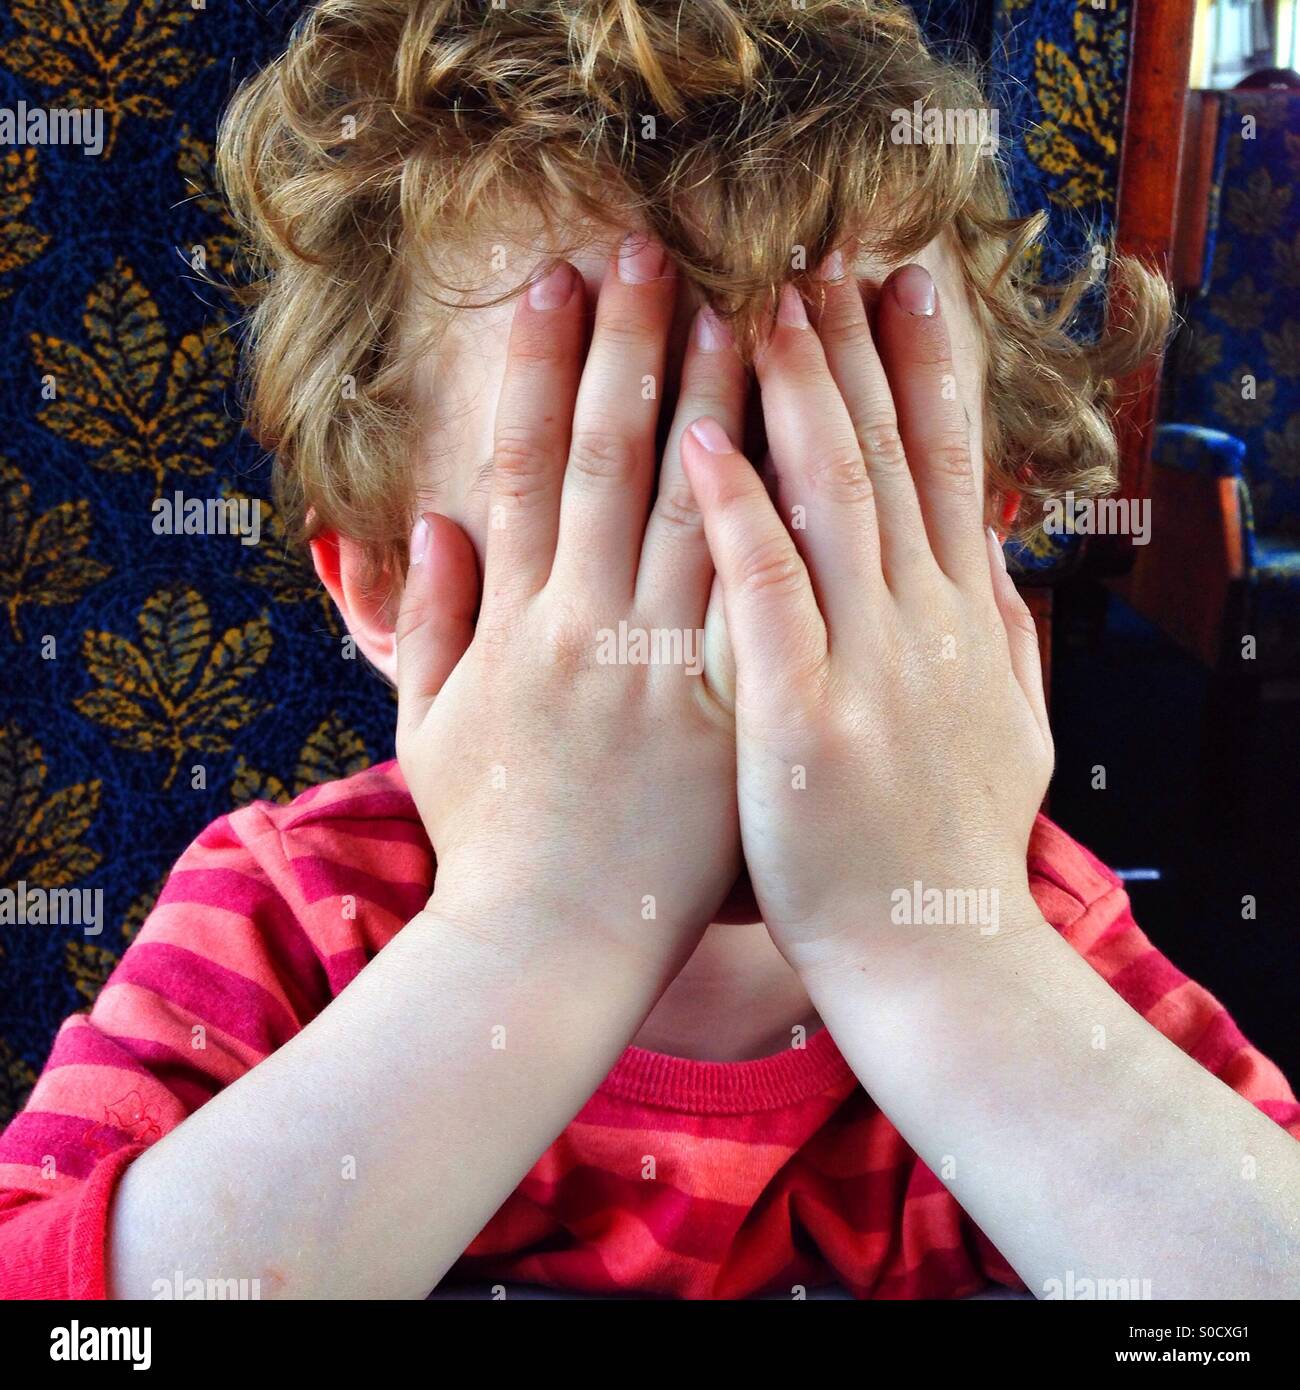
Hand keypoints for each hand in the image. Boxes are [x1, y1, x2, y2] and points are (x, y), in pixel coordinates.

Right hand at [396, 237, 745, 976]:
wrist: (553, 952)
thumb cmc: (490, 843)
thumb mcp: (429, 729)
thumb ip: (434, 621)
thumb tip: (435, 521)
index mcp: (516, 624)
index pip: (528, 462)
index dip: (539, 365)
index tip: (558, 282)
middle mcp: (591, 629)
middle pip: (617, 461)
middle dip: (636, 347)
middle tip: (662, 251)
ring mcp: (669, 670)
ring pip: (704, 510)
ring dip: (727, 402)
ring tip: (750, 311)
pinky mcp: (733, 714)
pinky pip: (773, 602)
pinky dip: (794, 523)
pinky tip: (824, 450)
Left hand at [680, 260, 1052, 973]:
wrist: (933, 962)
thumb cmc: (950, 850)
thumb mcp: (1011, 734)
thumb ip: (1004, 641)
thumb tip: (1003, 567)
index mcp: (961, 623)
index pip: (946, 464)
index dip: (928, 365)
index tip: (907, 281)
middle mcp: (920, 625)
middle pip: (888, 457)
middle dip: (858, 348)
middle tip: (824, 252)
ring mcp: (862, 668)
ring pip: (830, 500)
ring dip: (797, 394)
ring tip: (760, 302)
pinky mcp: (799, 722)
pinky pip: (764, 596)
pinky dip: (735, 514)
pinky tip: (699, 440)